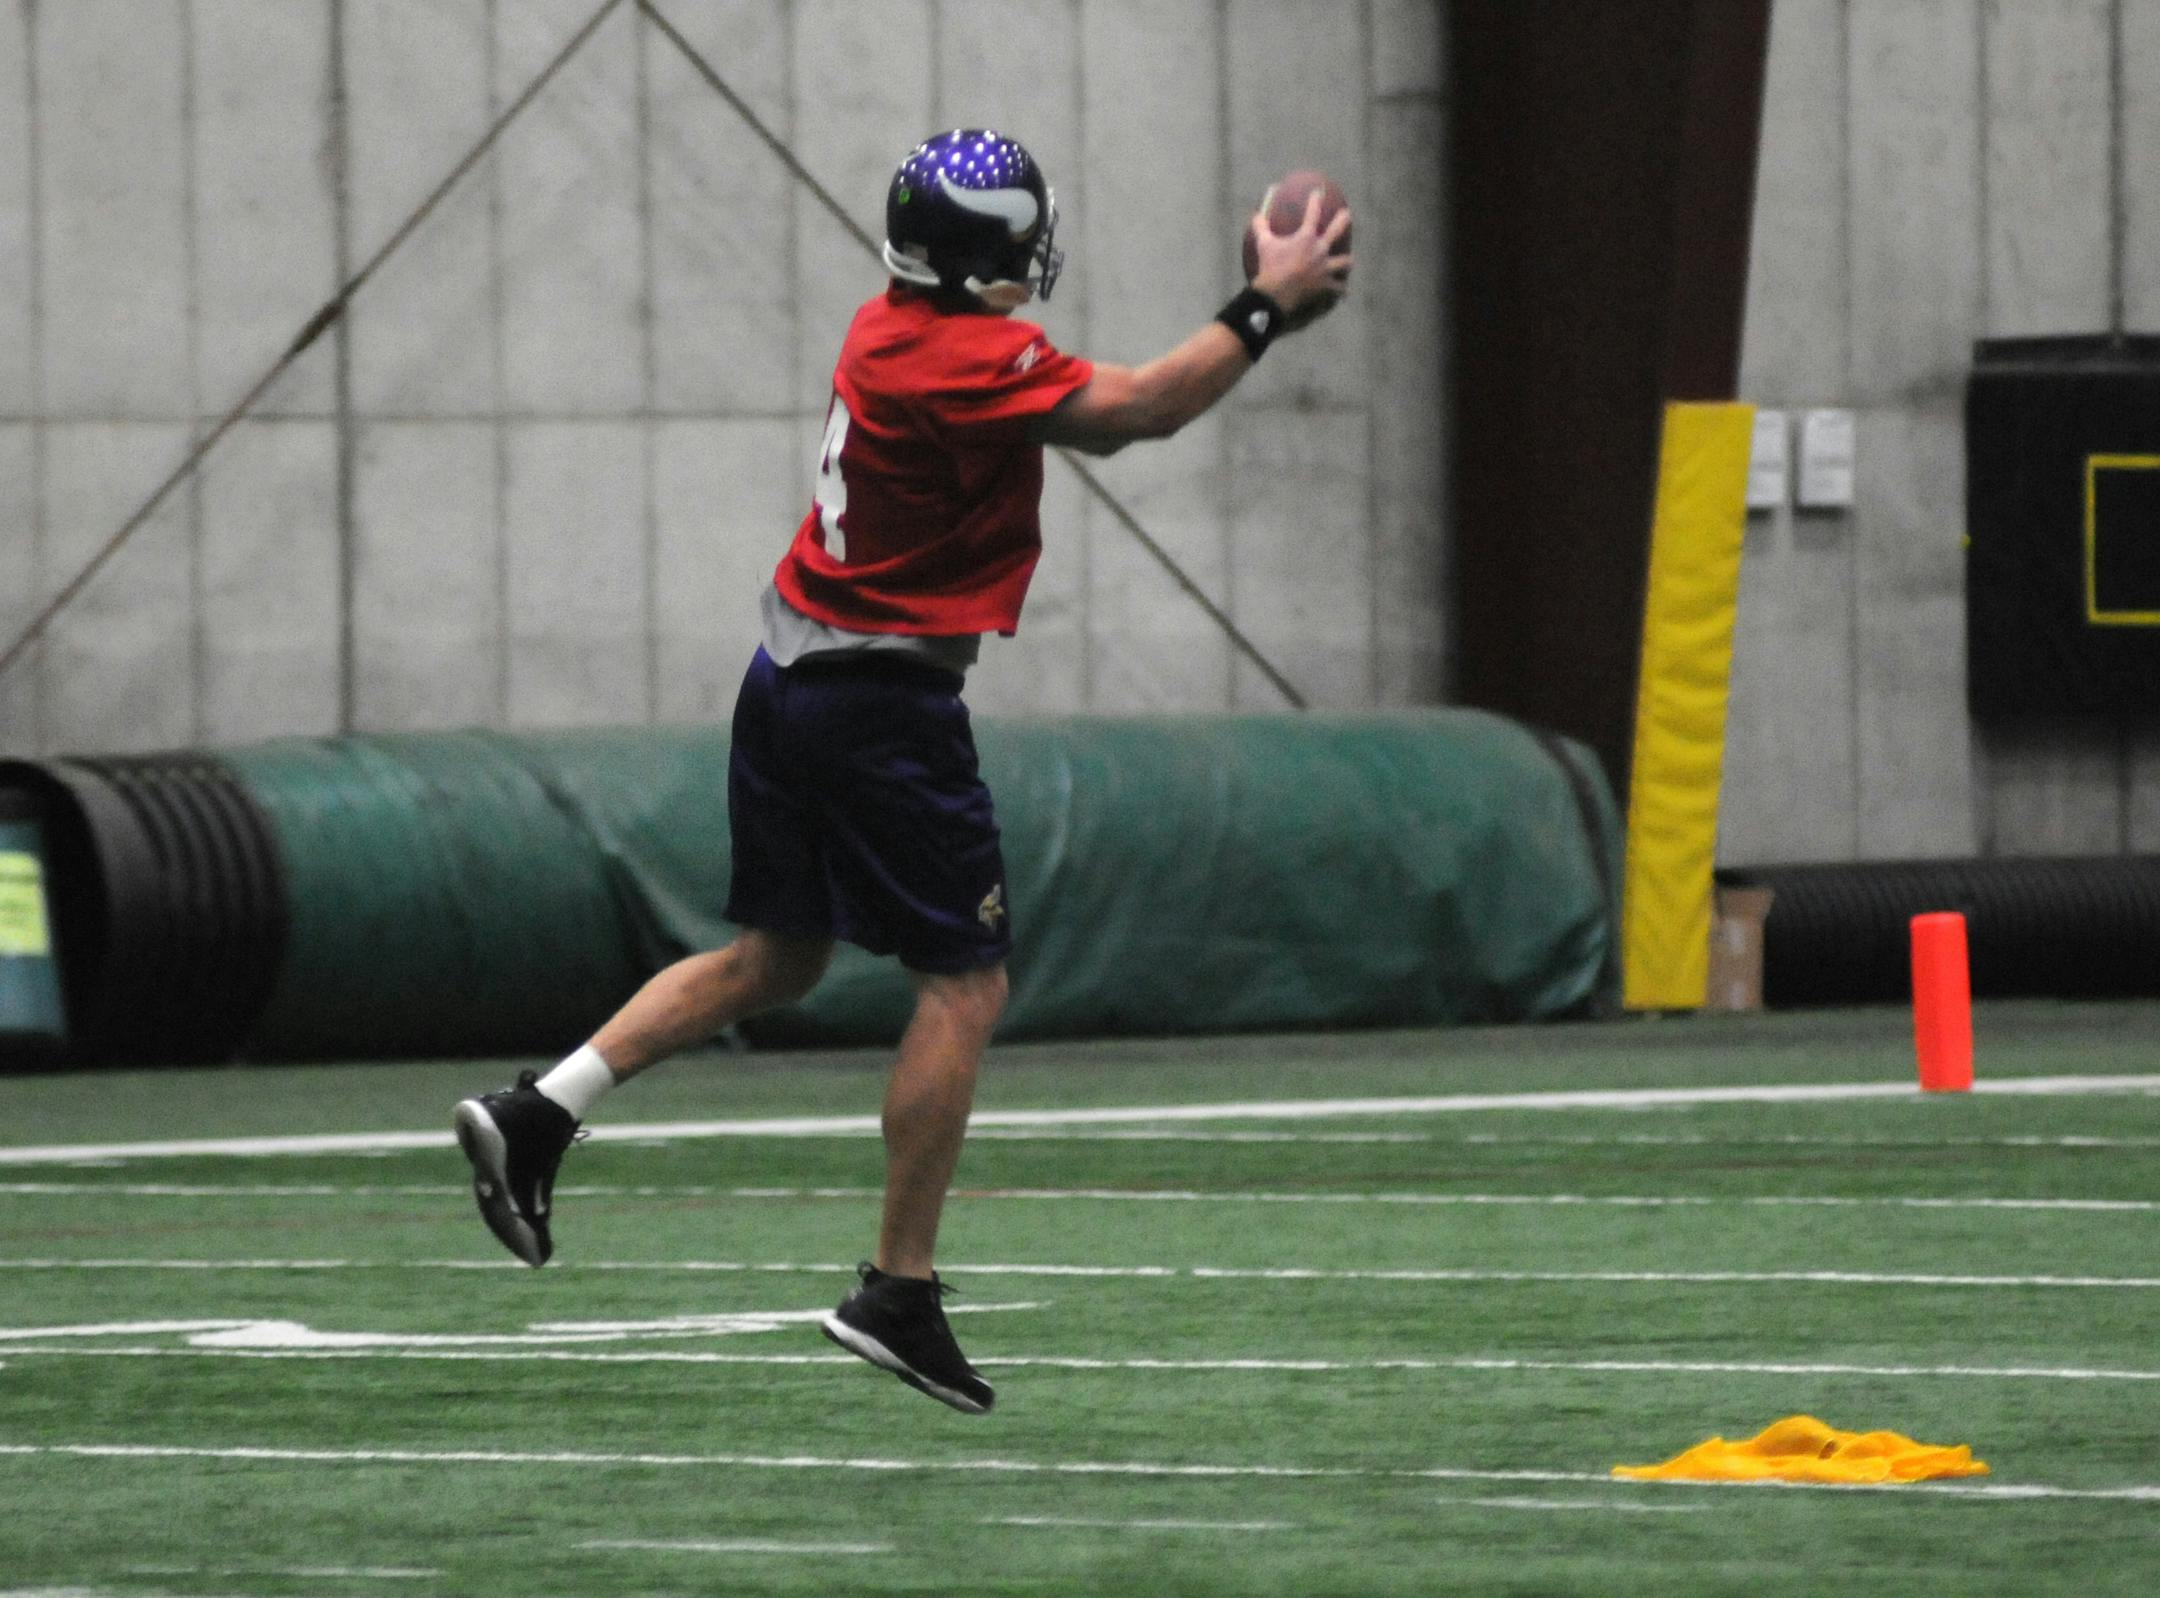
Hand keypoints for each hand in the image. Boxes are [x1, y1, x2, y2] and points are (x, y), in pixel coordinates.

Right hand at [1248, 191, 1352, 326]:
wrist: (1276, 294)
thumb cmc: (1270, 267)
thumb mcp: (1264, 245)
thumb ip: (1261, 227)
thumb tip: (1256, 214)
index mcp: (1306, 238)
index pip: (1312, 213)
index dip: (1315, 201)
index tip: (1318, 192)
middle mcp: (1320, 250)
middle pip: (1336, 231)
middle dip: (1343, 220)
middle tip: (1347, 214)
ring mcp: (1325, 268)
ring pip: (1344, 262)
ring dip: (1347, 261)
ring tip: (1348, 261)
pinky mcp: (1326, 285)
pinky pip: (1338, 287)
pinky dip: (1341, 289)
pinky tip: (1345, 291)